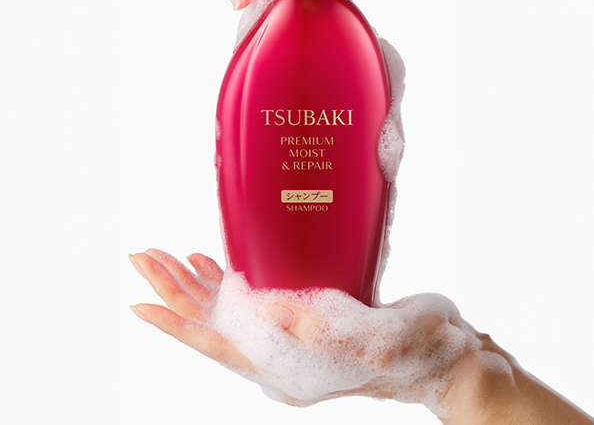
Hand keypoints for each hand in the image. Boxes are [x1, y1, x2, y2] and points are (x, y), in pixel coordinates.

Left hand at [129, 249, 475, 413]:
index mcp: (286, 367)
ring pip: (228, 308)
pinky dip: (231, 276)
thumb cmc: (417, 352)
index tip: (138, 302)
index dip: (175, 324)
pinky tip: (217, 261)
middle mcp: (279, 353)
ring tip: (168, 255)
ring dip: (196, 281)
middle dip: (175, 289)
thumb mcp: (374, 340)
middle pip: (212, 322)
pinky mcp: (306, 311)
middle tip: (144, 256)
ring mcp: (290, 333)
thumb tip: (267, 309)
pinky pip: (253, 294)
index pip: (215, 346)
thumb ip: (322, 327)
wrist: (446, 354)